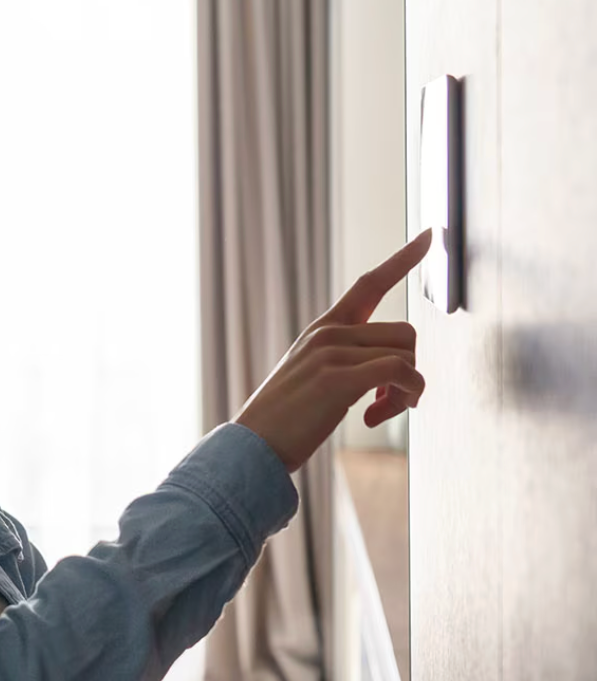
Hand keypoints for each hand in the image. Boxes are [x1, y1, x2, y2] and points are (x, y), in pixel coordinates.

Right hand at [232, 228, 432, 473]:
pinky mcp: (337, 378)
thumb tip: (394, 373)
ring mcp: (331, 352)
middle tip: (392, 405)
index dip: (402, 259)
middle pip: (405, 334)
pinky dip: (404, 397)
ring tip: (380, 413)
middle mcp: (328, 333)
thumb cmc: (285, 420)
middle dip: (411, 373)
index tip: (429, 235)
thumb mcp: (313, 378)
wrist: (252, 445)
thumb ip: (347, 362)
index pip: (369, 284)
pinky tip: (374, 418)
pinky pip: (399, 373)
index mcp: (323, 329)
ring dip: (408, 392)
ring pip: (406, 355)